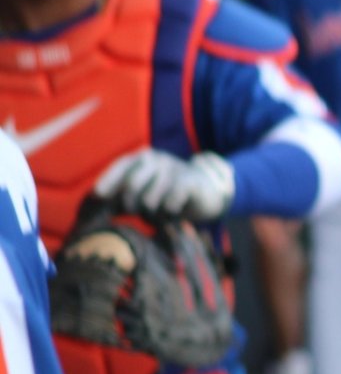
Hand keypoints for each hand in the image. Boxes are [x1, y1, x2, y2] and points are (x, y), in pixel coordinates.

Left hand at [95, 149, 235, 221]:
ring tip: (157, 215)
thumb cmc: (170, 193)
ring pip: (151, 197)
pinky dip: (169, 213)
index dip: (108, 180)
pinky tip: (173, 213)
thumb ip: (124, 194)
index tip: (99, 196)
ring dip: (152, 213)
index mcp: (142, 158)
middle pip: (132, 184)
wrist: (209, 190)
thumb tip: (97, 205)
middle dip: (131, 204)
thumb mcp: (147, 189)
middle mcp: (156, 159)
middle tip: (136, 213)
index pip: (121, 166)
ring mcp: (174, 169)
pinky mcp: (190, 182)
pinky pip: (171, 203)